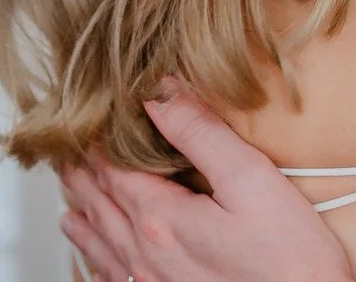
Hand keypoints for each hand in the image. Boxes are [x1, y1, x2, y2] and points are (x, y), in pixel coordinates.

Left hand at [60, 83, 353, 281]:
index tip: (87, 119)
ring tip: (69, 199)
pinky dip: (97, 262)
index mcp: (162, 218)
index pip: (114, 168)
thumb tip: (161, 94)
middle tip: (66, 154)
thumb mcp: (251, 179)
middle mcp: (147, 254)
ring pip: (104, 245)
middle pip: (103, 205)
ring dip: (84, 215)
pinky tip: (94, 260)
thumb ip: (201, 134)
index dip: (98, 142)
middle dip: (84, 175)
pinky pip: (116, 280)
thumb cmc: (289, 259)